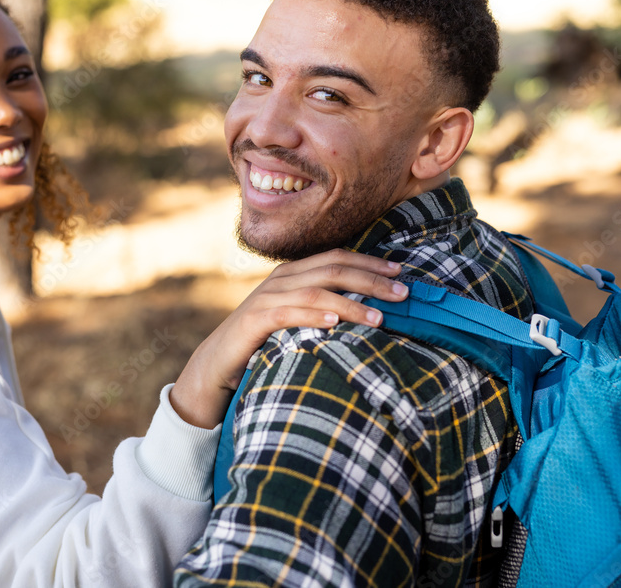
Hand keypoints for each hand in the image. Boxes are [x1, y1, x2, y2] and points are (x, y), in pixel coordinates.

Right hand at [170, 250, 407, 428]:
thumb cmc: (265, 342)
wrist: (218, 364)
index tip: (401, 273)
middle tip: (402, 294)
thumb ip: (323, 308)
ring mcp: (267, 297)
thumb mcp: (297, 319)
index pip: (337, 258)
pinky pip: (289, 313)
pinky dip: (314, 316)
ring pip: (316, 291)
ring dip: (351, 302)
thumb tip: (371, 309)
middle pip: (333, 269)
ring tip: (379, 317)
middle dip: (371, 280)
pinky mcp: (255, 320)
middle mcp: (281, 279)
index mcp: (293, 273)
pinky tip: (335, 323)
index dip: (369, 263)